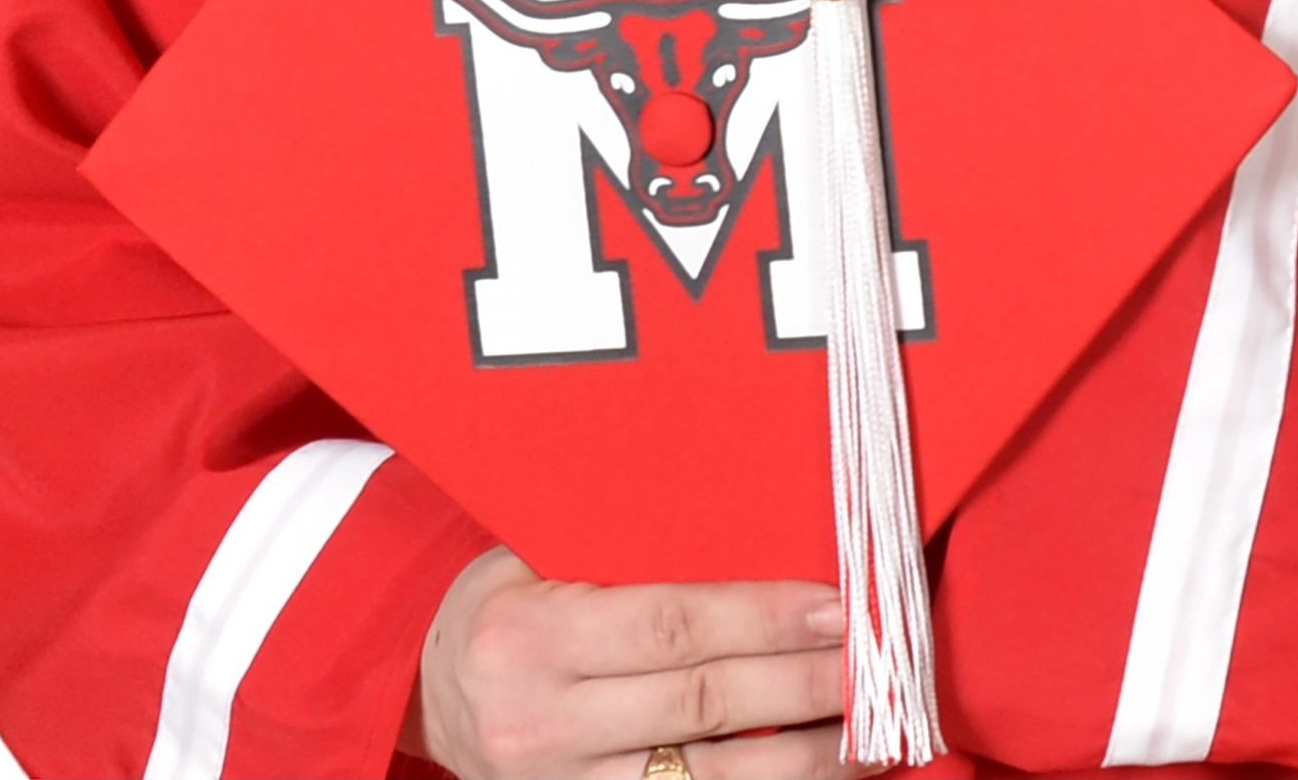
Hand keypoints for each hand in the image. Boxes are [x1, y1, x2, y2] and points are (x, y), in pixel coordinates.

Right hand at [406, 545, 855, 778]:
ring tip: (867, 740)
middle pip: (703, 710)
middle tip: (876, 670)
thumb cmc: (502, 596)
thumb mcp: (539, 556)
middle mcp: (543, 724)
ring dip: (798, 765)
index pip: (674, 628)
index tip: (838, 608)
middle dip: (802, 690)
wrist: (420, 682)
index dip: (764, 619)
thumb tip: (762, 539)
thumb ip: (634, 560)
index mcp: (533, 636)